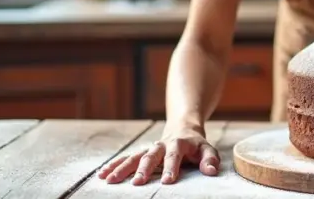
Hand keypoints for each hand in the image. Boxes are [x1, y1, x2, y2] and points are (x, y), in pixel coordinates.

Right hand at [97, 125, 219, 184]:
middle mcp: (161, 146)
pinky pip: (125, 158)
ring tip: (110, 180)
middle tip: (137, 183)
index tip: (167, 181)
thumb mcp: (207, 150)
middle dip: (143, 169)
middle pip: (150, 156)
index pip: (174, 156)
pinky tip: (102, 174)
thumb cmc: (196, 146)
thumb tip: (211, 172)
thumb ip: (209, 160)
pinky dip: (114, 165)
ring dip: (122, 167)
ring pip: (134, 157)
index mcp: (178, 144)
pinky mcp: (140, 153)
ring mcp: (149, 149)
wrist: (183, 130)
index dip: (171, 168)